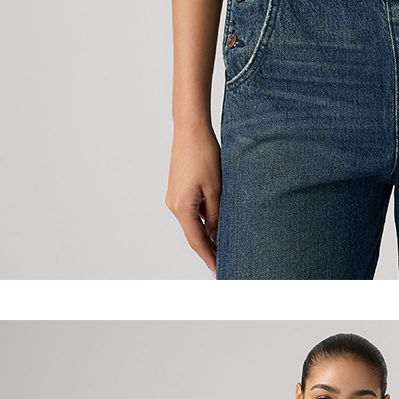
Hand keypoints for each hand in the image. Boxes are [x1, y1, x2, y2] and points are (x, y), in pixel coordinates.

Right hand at [166, 122, 221, 269]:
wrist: (190, 129)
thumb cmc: (203, 153)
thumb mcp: (216, 189)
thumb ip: (216, 216)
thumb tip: (216, 237)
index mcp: (182, 207)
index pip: (197, 241)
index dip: (209, 257)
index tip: (218, 270)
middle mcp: (173, 205)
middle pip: (193, 234)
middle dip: (208, 248)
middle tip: (224, 262)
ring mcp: (173, 197)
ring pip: (193, 222)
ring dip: (207, 232)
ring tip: (224, 243)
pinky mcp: (177, 189)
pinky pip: (191, 210)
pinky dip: (203, 218)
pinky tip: (216, 222)